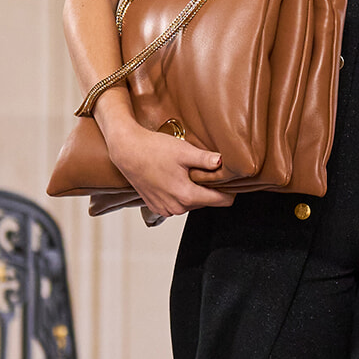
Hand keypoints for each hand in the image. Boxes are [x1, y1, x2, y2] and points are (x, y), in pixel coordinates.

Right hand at [106, 119, 234, 218]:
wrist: (127, 151)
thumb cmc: (154, 149)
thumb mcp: (184, 151)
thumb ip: (206, 160)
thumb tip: (224, 163)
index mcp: (187, 195)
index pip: (221, 201)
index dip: (229, 190)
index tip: (230, 180)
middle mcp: (177, 207)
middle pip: (206, 202)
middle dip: (208, 188)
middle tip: (203, 170)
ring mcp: (166, 209)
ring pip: (191, 203)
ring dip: (193, 191)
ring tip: (185, 172)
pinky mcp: (157, 208)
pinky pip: (177, 204)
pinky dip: (179, 194)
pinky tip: (173, 178)